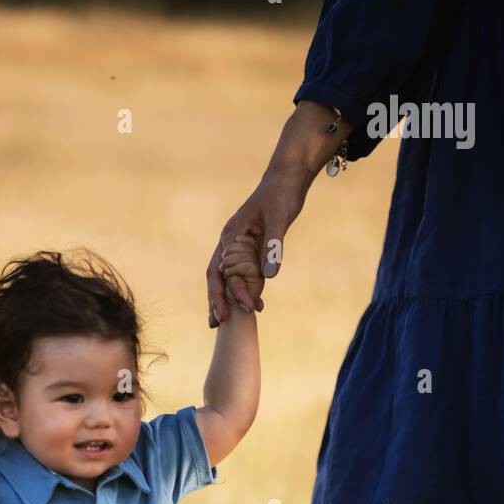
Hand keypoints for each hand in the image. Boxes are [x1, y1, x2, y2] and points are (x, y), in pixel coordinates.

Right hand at [207, 163, 312, 327]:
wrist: (288, 178)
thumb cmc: (282, 194)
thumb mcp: (279, 219)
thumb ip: (273, 247)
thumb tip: (269, 278)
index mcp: (231, 236)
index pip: (222, 271)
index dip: (227, 293)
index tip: (237, 311)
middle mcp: (230, 242)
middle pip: (216, 277)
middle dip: (215, 301)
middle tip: (215, 325)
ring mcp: (238, 246)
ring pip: (225, 276)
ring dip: (224, 298)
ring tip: (223, 322)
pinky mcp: (250, 248)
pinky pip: (241, 272)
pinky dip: (241, 289)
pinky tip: (249, 303)